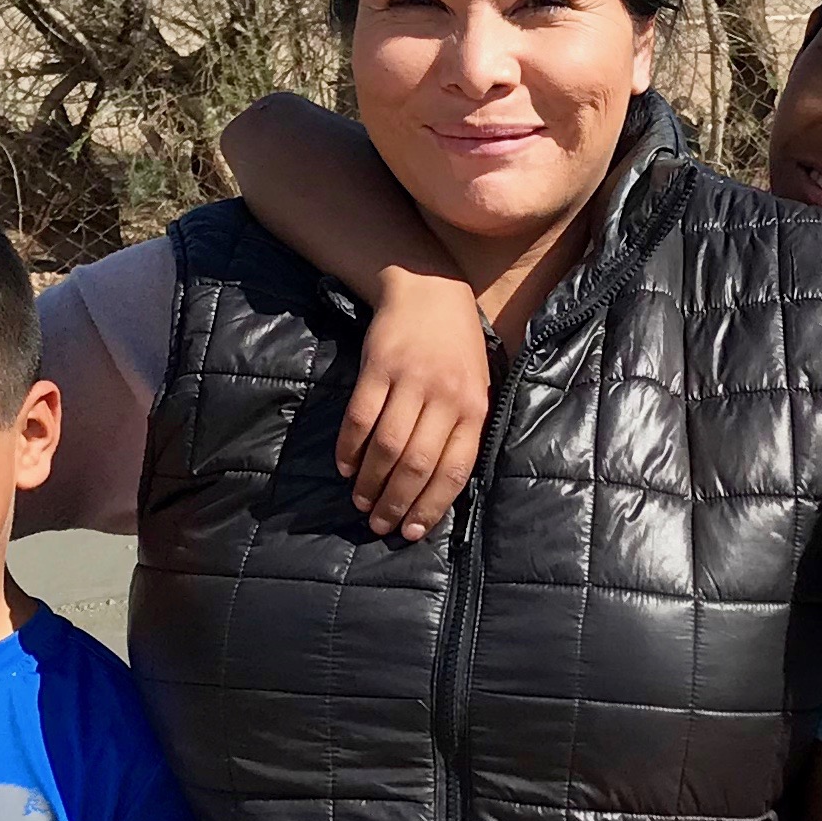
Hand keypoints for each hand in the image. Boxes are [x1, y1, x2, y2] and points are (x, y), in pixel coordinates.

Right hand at [340, 264, 492, 539]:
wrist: (430, 289)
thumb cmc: (455, 348)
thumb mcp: (475, 387)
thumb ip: (462, 431)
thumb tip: (437, 490)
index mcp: (474, 407)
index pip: (454, 469)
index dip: (431, 505)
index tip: (412, 531)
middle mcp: (445, 396)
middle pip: (418, 463)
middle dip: (396, 502)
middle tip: (380, 525)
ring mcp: (411, 379)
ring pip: (388, 446)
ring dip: (371, 481)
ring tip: (361, 502)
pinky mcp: (379, 365)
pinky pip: (360, 417)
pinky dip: (350, 448)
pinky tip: (346, 467)